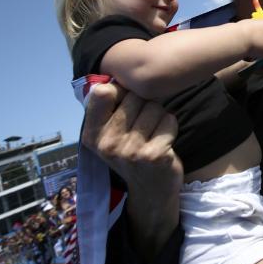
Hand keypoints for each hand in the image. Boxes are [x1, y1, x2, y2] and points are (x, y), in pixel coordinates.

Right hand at [81, 83, 181, 260]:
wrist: (151, 191)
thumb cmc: (132, 152)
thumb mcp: (110, 134)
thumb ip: (108, 107)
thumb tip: (114, 72)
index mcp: (92, 134)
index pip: (103, 92)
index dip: (120, 91)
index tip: (126, 104)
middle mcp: (107, 143)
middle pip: (135, 96)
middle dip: (144, 105)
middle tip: (142, 126)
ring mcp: (130, 151)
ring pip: (154, 107)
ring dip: (159, 117)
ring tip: (152, 134)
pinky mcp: (154, 155)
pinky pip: (169, 120)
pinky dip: (170, 128)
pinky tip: (164, 142)